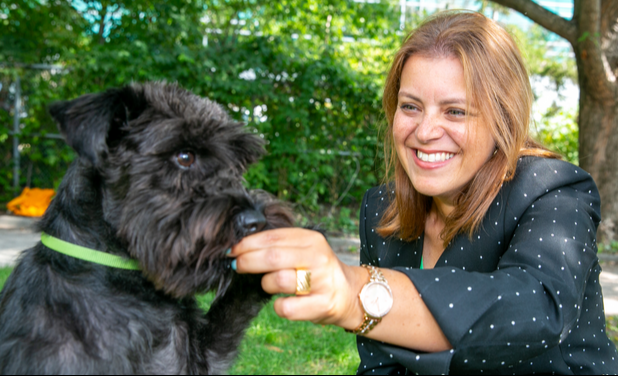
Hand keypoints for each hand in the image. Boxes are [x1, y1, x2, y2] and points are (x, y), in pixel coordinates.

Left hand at [230, 228, 365, 328]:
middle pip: (272, 257)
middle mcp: (318, 258)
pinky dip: (278, 306)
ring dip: (265, 283)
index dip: (247, 243)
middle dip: (247, 261)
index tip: (232, 249)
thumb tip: (240, 246)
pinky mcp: (322, 305)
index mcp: (312, 239)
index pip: (272, 237)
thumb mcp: (304, 250)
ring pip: (277, 281)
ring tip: (269, 284)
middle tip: (236, 265)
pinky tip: (283, 302)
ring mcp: (322, 282)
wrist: (350, 294)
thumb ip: (279, 245)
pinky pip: (285, 308)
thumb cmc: (317, 270)